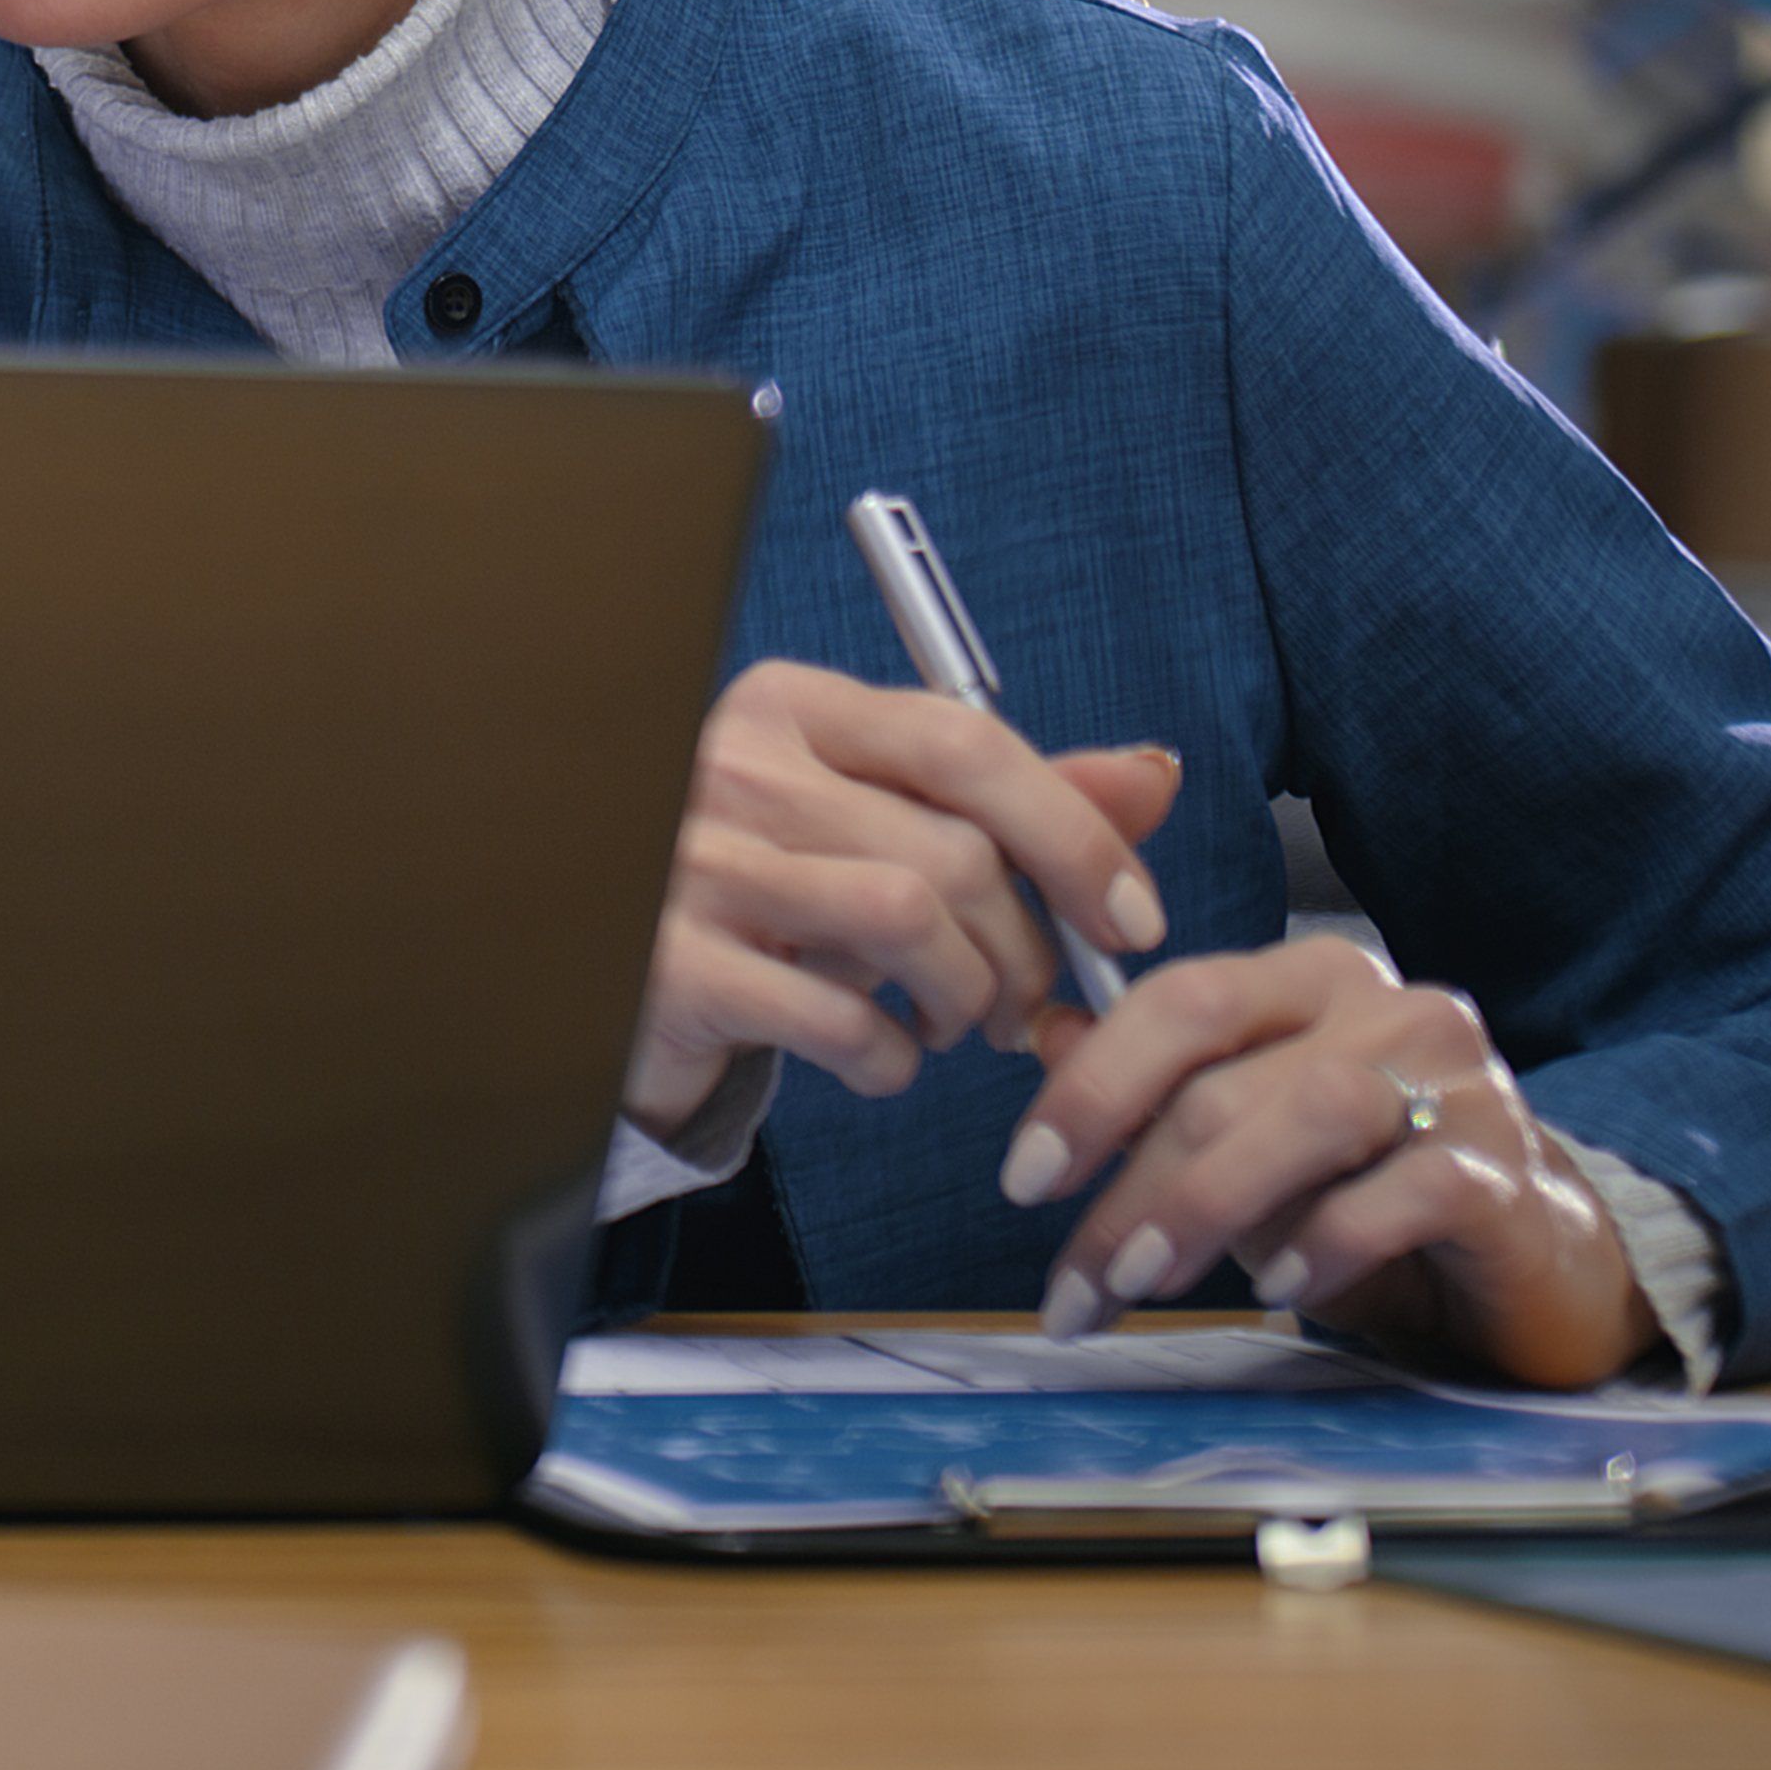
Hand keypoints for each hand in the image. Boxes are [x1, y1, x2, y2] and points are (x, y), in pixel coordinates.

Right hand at [631, 658, 1179, 1133]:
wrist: (617, 972)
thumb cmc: (773, 892)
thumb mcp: (881, 825)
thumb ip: (1011, 804)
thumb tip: (1152, 777)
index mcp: (792, 707)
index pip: (965, 741)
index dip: (1074, 834)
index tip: (1132, 918)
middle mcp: (736, 766)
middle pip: (954, 850)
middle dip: (1026, 949)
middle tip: (1027, 1003)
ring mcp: (697, 864)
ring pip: (909, 923)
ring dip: (968, 1001)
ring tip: (957, 1023)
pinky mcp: (679, 966)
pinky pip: (841, 1019)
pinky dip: (895, 1062)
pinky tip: (885, 1060)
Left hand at [996, 934, 1650, 1384]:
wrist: (1530, 1259)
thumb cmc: (1369, 1194)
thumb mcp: (1246, 1141)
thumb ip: (1156, 1085)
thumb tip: (1041, 1034)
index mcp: (1311, 981)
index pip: (1181, 1000)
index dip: (1091, 1086)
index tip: (1024, 1178)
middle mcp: (1390, 1009)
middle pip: (1227, 1077)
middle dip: (1129, 1187)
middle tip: (1077, 1284)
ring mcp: (1458, 1084)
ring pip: (1309, 1117)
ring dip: (1209, 1208)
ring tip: (1151, 1283)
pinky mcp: (1509, 1169)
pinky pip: (1410, 1187)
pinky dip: (1331, 1237)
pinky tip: (1283, 1285)